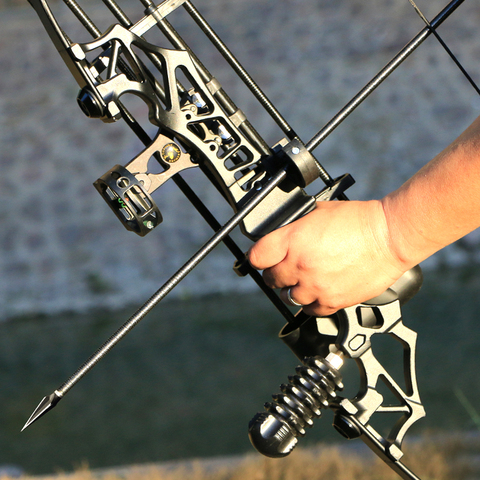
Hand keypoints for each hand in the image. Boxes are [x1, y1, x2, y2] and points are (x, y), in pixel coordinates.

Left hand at [248, 200, 407, 315]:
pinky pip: (311, 311)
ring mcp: (316, 286)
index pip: (257, 257)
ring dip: (292, 290)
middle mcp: (300, 266)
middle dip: (275, 273)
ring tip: (303, 280)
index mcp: (293, 240)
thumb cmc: (358, 221)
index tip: (263, 258)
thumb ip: (296, 225)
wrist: (389, 237)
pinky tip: (318, 291)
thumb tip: (281, 232)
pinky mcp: (333, 301)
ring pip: (289, 298)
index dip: (259, 257)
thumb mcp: (318, 210)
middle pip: (271, 279)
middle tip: (285, 268)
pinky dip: (311, 303)